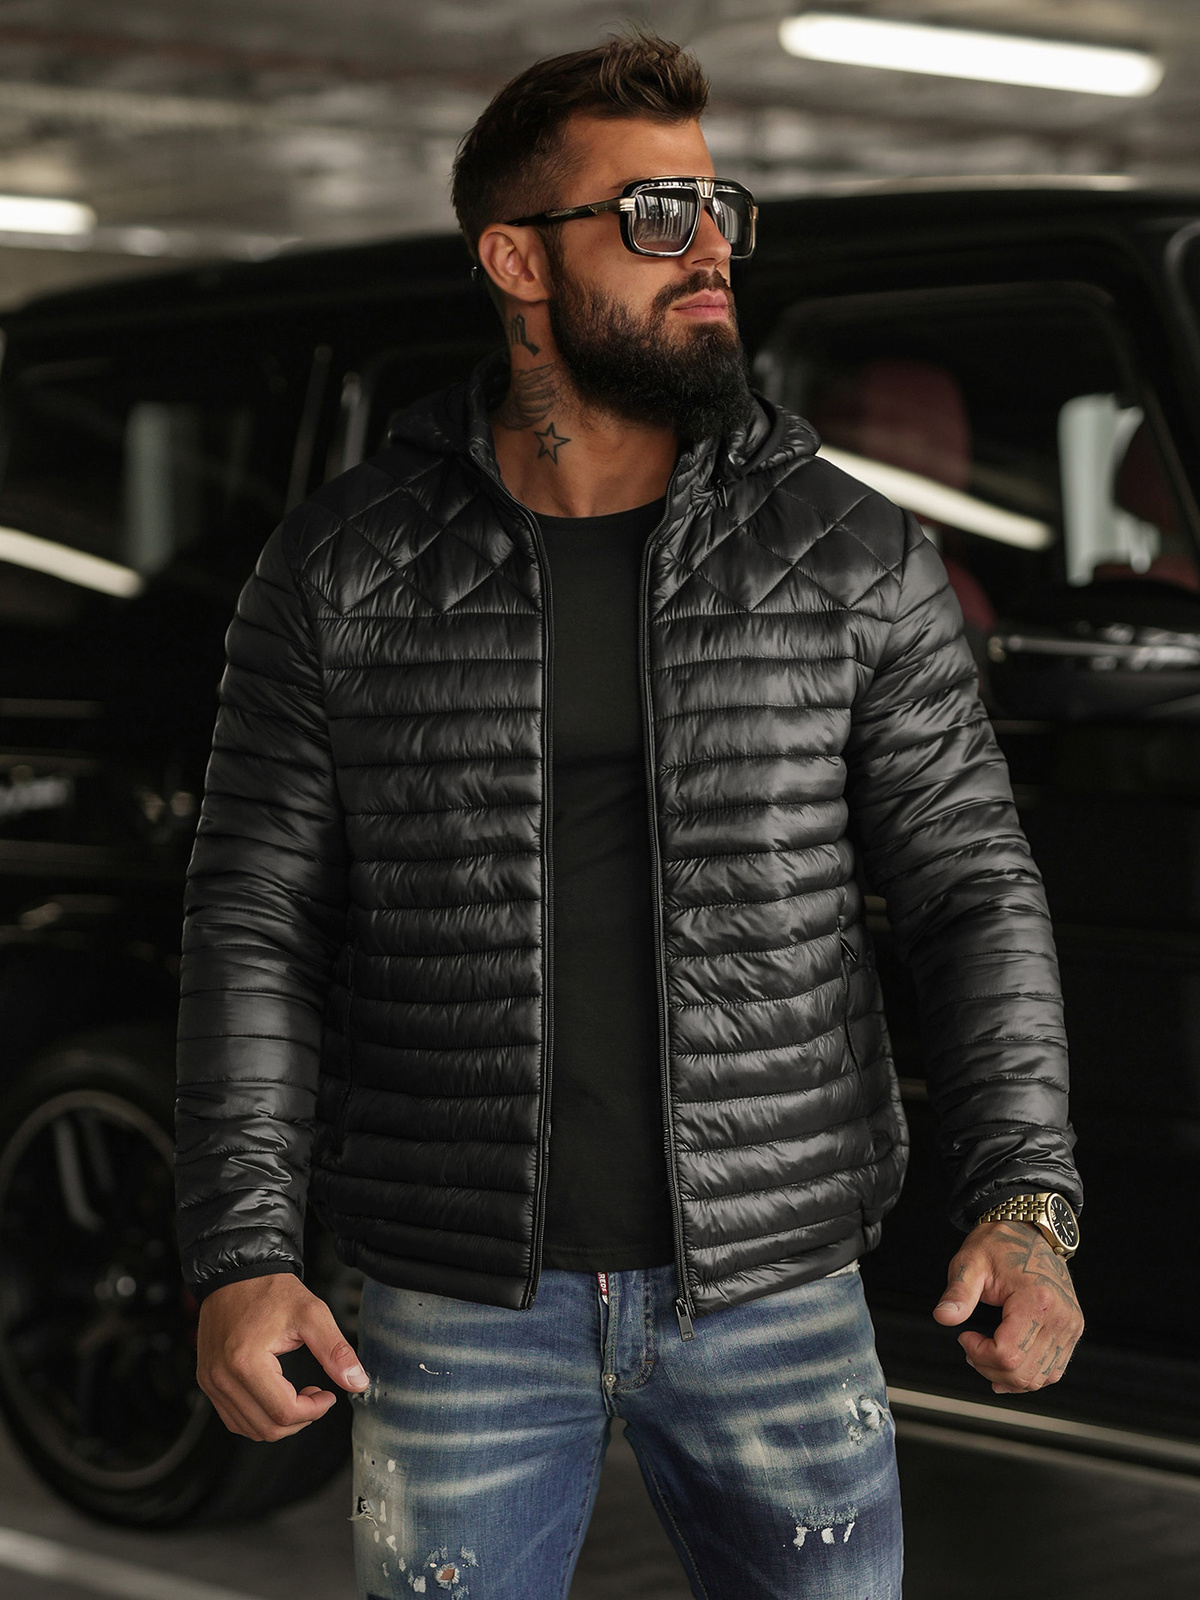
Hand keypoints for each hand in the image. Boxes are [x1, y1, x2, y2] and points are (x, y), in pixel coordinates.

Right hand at [197, 1272, 370, 1440]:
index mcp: (245, 1362)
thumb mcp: (312, 1314)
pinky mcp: (207, 1381)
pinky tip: (275, 1396)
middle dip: (300, 1419)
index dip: (314, 1411)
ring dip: (279, 1421)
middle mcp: (221, 1377)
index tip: (329, 1395)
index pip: (284, 1412)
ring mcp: (211, 1382)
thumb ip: (336, 1351)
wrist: (237, 1272)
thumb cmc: (271, 1290)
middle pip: (266, 1428)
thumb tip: (357, 1382)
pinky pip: (233, 1418)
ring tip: (297, 1395)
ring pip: (249, 1429)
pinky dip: (258, 1417)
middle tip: (316, 1396)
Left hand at [933, 1221, 1083, 1394]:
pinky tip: (1007, 1366)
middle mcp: (1061, 1318)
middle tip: (971, 1347)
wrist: (1029, 1232)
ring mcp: (1070, 1327)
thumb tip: (943, 1316)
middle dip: (989, 1368)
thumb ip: (958, 1292)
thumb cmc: (1000, 1245)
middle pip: (1022, 1373)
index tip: (964, 1336)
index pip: (1007, 1354)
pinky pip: (1053, 1371)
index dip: (979, 1354)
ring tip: (986, 1353)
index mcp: (1037, 1301)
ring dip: (1007, 1377)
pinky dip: (1028, 1376)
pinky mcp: (1072, 1331)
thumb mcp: (971, 1262)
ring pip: (1039, 1379)